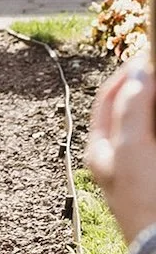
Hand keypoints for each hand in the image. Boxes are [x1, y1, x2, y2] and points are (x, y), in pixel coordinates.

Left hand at [85, 61, 155, 246]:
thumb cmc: (144, 200)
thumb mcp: (130, 148)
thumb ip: (132, 107)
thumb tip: (138, 71)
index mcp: (102, 148)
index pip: (112, 96)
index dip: (129, 73)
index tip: (150, 54)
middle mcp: (121, 157)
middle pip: (136, 108)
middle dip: (150, 90)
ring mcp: (144, 167)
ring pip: (151, 125)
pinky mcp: (155, 178)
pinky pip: (155, 141)